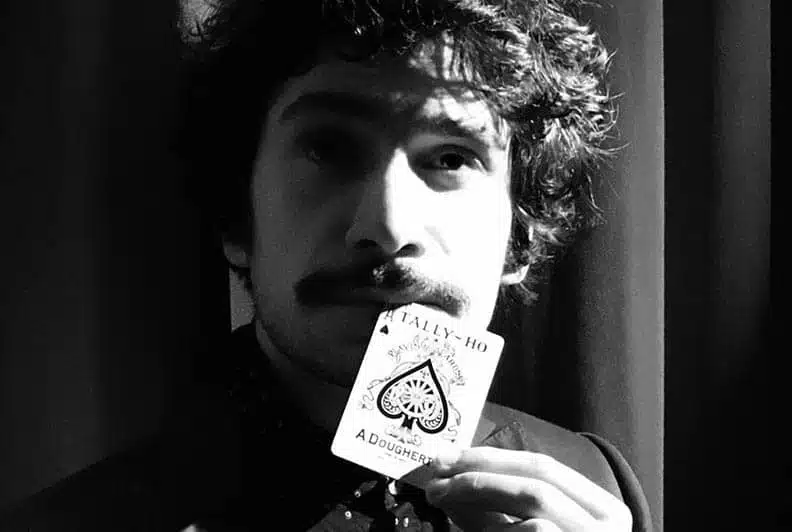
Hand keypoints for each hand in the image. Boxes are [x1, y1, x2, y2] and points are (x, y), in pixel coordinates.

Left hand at [424, 447, 631, 530]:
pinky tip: (466, 528)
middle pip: (536, 479)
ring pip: (534, 501)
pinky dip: (491, 528)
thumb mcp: (528, 531)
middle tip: (436, 475)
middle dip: (480, 471)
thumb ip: (496, 507)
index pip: (544, 466)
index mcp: (603, 509)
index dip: (492, 457)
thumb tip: (449, 476)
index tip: (448, 457)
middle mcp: (607, 527)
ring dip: (478, 492)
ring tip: (440, 497)